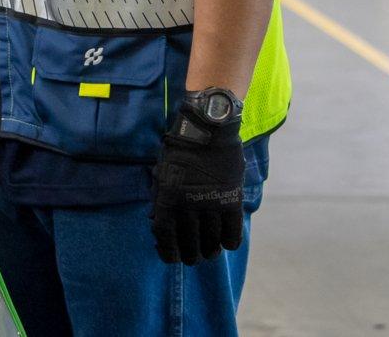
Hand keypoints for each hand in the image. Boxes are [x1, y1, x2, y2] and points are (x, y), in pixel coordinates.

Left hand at [150, 97, 245, 264]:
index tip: (170, 257)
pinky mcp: (232, 201)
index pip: (165, 234)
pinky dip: (229, 242)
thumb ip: (159, 197)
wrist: (208, 131)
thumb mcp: (161, 172)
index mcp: (167, 196)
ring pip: (211, 241)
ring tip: (208, 253)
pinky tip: (225, 243)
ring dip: (209, 251)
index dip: (167, 251)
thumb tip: (156, 223)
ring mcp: (212, 204)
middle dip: (189, 255)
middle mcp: (188, 204)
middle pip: (188, 242)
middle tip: (191, 258)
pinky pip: (232, 232)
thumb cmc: (179, 151)